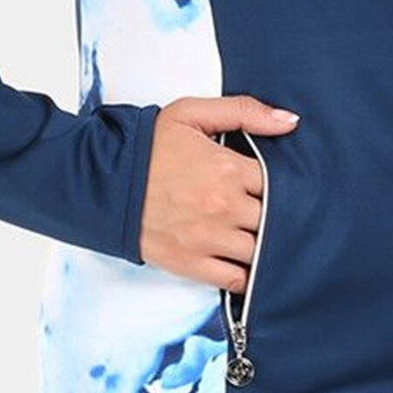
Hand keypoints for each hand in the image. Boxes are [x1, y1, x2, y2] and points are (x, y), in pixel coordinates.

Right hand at [137, 94, 300, 288]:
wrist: (102, 181)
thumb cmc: (146, 147)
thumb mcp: (192, 114)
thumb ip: (244, 112)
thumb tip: (290, 122)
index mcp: (227, 168)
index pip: (280, 183)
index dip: (283, 185)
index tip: (274, 185)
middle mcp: (223, 206)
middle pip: (274, 219)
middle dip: (276, 216)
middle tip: (271, 211)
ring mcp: (208, 239)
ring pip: (260, 251)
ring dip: (263, 245)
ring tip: (258, 235)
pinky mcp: (191, 264)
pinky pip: (236, 279)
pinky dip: (246, 274)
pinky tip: (245, 262)